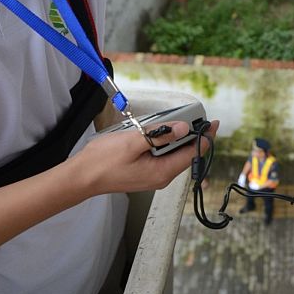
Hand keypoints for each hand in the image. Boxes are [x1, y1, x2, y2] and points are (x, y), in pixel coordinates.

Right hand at [69, 120, 217, 195]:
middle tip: (193, 116)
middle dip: (191, 134)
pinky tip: (155, 133)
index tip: (212, 122)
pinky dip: (164, 143)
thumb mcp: (133, 142)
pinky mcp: (145, 172)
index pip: (194, 153)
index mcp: (162, 172)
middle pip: (186, 153)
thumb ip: (160, 135)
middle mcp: (161, 177)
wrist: (81, 177)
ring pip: (173, 154)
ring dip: (175, 138)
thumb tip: (184, 128)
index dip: (205, 137)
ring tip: (173, 122)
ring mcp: (153, 175)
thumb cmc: (103, 161)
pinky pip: (162, 156)